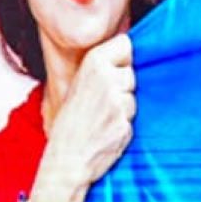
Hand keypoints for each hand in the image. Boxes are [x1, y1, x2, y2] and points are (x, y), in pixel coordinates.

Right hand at [30, 33, 135, 201]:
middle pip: (132, 73)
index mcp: (93, 63)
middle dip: (123, 87)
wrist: (66, 157)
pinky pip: (133, 118)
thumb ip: (102, 68)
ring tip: (103, 118)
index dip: (123, 58)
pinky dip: (124, 125)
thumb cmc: (71, 121)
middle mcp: (107, 78)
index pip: (126, 44)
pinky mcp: (126, 122)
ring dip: (124, 108)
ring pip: (134, 96)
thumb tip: (129, 51)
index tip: (112, 71)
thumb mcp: (80, 83)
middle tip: (102, 102)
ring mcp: (118, 101)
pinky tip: (107, 131)